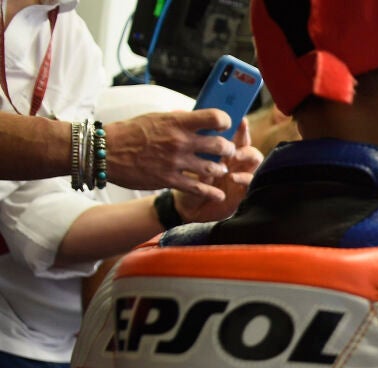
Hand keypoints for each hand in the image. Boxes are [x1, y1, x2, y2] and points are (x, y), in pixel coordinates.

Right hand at [106, 109, 239, 198]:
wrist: (104, 151)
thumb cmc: (131, 132)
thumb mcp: (156, 118)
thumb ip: (178, 120)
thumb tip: (197, 119)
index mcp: (177, 122)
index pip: (214, 117)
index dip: (225, 121)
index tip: (225, 125)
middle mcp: (179, 141)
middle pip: (219, 145)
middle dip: (228, 149)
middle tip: (227, 151)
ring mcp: (175, 162)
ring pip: (212, 168)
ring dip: (220, 169)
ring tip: (220, 169)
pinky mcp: (168, 180)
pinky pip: (198, 188)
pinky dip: (212, 192)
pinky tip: (219, 195)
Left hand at [170, 118, 263, 223]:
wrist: (182, 204)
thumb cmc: (185, 177)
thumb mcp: (182, 156)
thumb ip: (185, 137)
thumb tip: (178, 113)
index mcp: (222, 148)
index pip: (234, 132)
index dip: (238, 125)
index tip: (239, 120)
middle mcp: (235, 160)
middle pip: (247, 141)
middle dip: (244, 139)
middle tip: (232, 136)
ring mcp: (240, 173)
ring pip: (255, 159)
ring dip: (246, 155)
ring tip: (235, 156)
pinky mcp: (241, 190)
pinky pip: (249, 182)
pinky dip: (244, 178)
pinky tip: (234, 177)